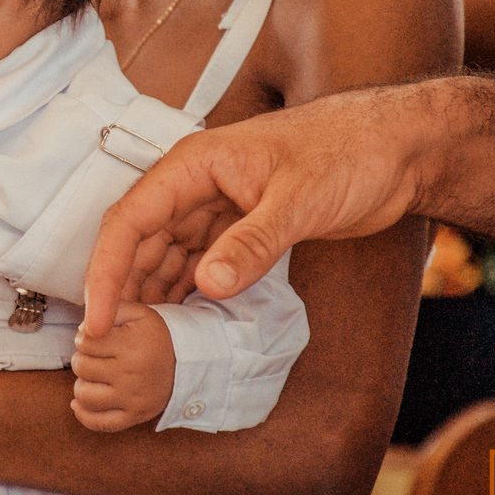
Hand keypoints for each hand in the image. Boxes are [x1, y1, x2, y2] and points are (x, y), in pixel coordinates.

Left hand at [70, 301, 174, 431]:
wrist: (187, 363)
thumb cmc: (156, 336)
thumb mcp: (138, 313)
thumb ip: (110, 310)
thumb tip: (82, 330)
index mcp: (129, 346)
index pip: (84, 342)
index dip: (83, 338)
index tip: (95, 338)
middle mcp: (130, 375)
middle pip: (81, 367)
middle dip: (82, 358)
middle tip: (96, 356)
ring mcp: (132, 399)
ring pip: (85, 395)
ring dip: (82, 384)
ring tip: (93, 376)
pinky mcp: (134, 416)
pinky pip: (99, 423)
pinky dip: (83, 414)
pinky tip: (79, 402)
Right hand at [83, 90, 429, 337]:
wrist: (394, 149)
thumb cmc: (348, 153)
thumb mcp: (300, 200)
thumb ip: (253, 244)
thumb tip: (208, 286)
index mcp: (193, 165)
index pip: (129, 219)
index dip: (107, 271)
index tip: (99, 320)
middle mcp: (194, 185)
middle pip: (139, 242)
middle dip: (123, 291)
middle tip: (113, 346)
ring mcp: (215, 207)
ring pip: (165, 256)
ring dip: (152, 295)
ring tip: (140, 344)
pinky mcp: (238, 227)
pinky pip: (197, 264)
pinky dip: (185, 293)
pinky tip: (180, 325)